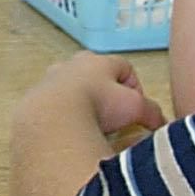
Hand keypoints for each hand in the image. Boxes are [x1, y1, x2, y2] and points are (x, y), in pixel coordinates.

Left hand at [32, 52, 162, 137]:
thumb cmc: (97, 105)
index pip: (123, 66)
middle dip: (106, 94)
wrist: (51, 118)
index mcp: (97, 61)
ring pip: (70, 90)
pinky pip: (52, 108)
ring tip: (89, 127)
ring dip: (81, 106)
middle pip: (93, 75)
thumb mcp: (134, 108)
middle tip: (113, 117)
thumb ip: (151, 112)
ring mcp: (48, 82)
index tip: (136, 109)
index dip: (135, 87)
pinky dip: (62, 119)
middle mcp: (70, 66)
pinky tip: (68, 134)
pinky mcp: (33, 102)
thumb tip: (162, 124)